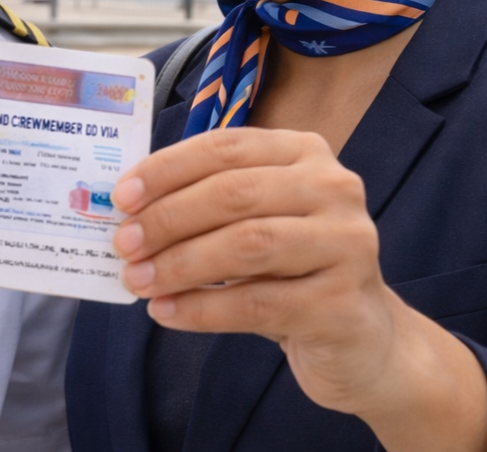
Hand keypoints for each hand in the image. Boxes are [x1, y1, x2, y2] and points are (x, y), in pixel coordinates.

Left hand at [111, 128, 486, 449]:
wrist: (364, 340)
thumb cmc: (293, 271)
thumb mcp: (256, 222)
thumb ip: (206, 205)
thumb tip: (128, 210)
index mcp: (305, 152)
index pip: (225, 147)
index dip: (167, 169)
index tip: (121, 197)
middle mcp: (334, 188)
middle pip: (234, 194)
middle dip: (168, 219)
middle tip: (124, 244)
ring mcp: (347, 244)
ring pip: (247, 245)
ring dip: (180, 264)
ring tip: (138, 281)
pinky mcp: (344, 303)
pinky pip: (257, 303)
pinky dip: (202, 309)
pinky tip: (167, 312)